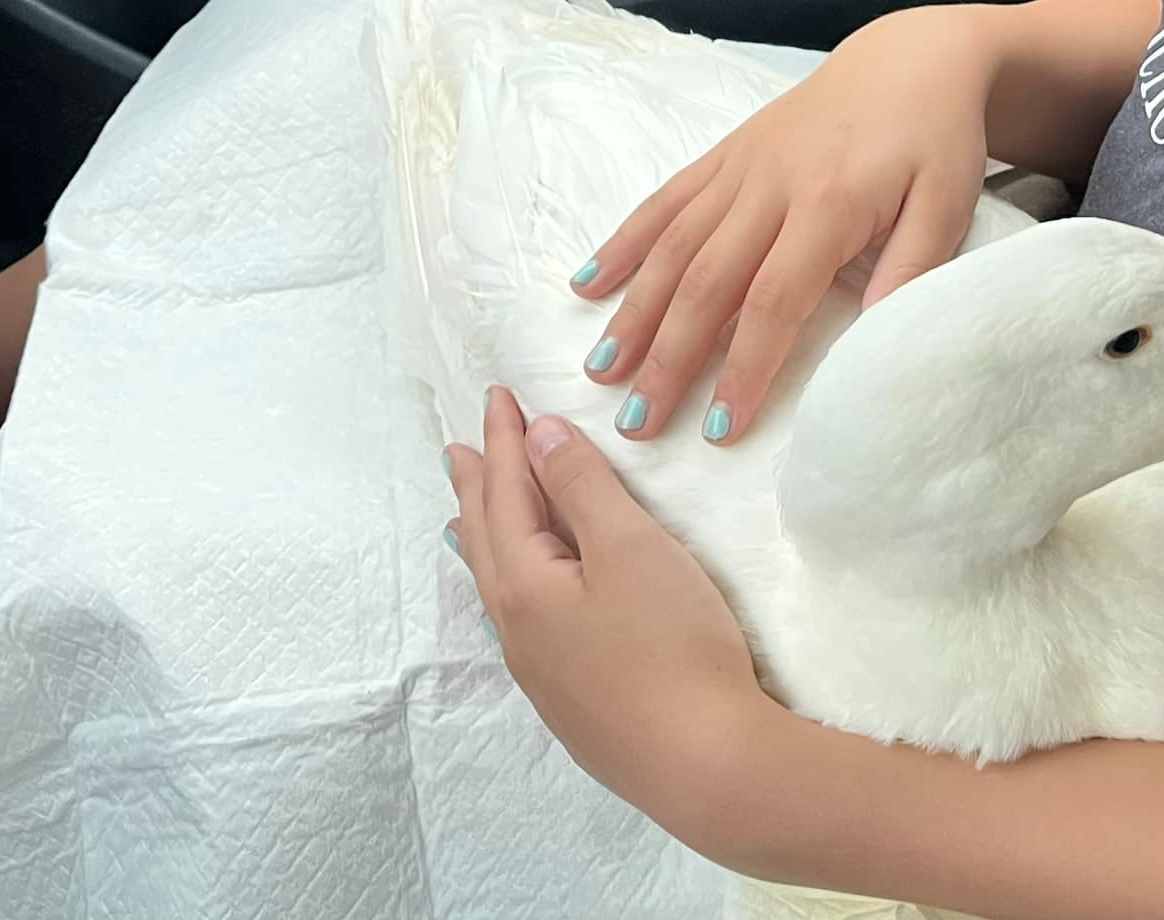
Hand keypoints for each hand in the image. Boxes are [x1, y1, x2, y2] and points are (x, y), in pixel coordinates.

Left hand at [446, 388, 769, 814]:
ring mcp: (543, 673)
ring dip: (483, 538)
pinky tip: (525, 597)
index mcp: (525, 584)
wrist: (706, 767)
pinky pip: (520, 621)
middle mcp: (519, 630)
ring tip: (465, 517)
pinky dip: (511, 583)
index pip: (506, 492)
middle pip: (486, 540)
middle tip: (458, 448)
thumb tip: (537, 434)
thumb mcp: (631, 549)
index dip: (503, 441)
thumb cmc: (672, 648)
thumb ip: (581, 487)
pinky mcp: (573, 704)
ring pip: (497, 586)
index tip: (497, 396)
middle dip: (476, 487)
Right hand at [572, 6, 996, 444]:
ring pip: (673, 245)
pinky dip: (623, 242)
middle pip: (707, 281)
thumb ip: (911, 270)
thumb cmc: (934, 139)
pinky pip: (664, 201)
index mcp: (829, 203)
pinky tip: (587, 283)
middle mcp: (770, 185)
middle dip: (668, 356)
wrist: (911, 57)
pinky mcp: (724, 153)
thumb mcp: (947, 206)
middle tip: (636, 423)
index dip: (743, 367)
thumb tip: (873, 340)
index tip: (719, 428)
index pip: (774, 300)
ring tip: (601, 369)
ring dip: (633, 310)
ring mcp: (740, 167)